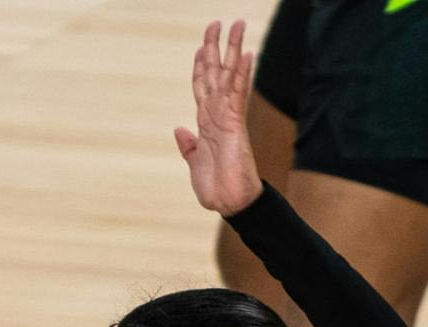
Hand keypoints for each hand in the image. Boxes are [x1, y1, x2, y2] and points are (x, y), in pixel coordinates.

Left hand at [174, 20, 263, 215]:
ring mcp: (228, 116)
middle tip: (217, 22)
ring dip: (232, 50)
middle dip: (215, 47)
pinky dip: (242, 73)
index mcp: (206, 123)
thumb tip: (179, 130)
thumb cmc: (215, 188)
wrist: (230, 203)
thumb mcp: (194, 164)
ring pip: (229, 75)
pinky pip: (239, 93)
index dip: (201, 66)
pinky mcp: (237, 123)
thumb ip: (188, 146)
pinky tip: (247, 54)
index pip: (202, 86)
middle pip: (215, 72)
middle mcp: (218, 114)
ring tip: (236, 25)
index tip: (201, 46)